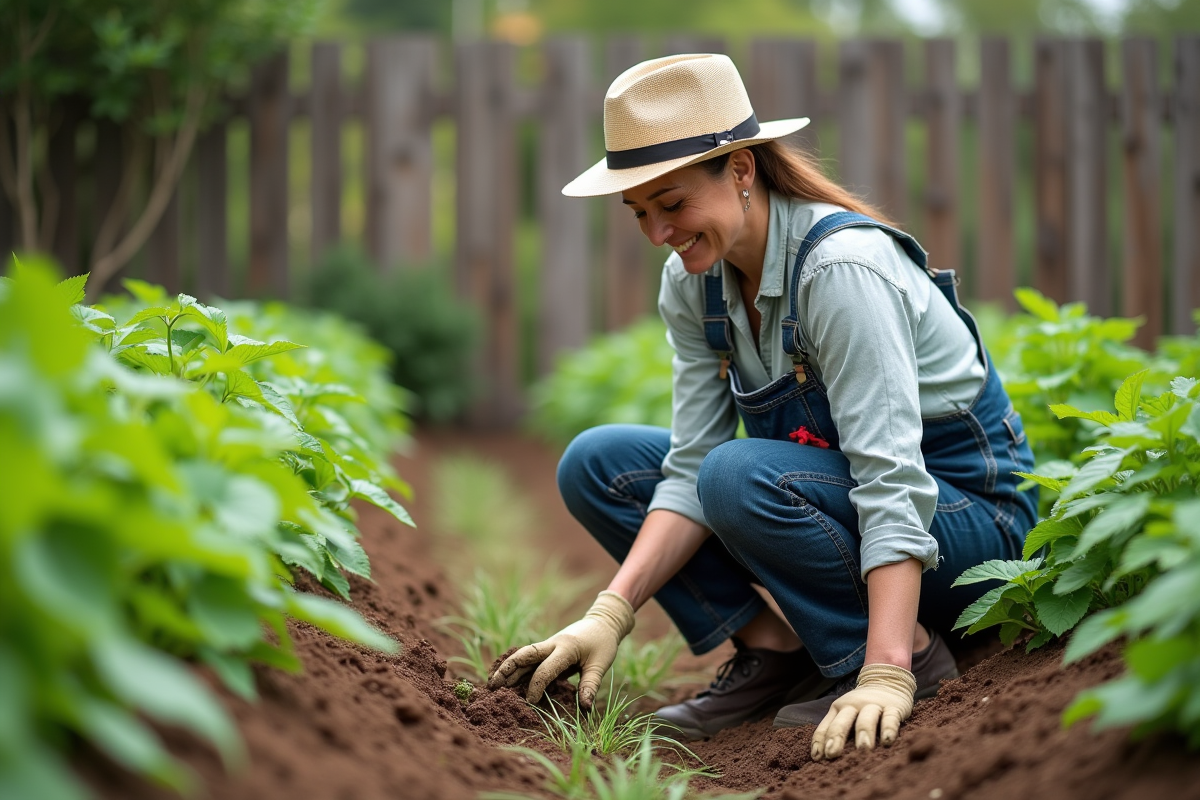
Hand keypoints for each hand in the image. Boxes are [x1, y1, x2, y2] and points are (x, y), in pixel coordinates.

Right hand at [487, 591, 634, 708]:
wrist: (603, 622)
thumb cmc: (603, 643)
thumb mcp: (600, 663)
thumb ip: (591, 684)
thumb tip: (585, 707)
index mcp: (565, 648)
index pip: (545, 669)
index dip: (536, 686)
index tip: (530, 702)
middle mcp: (551, 644)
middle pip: (524, 655)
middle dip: (507, 670)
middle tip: (493, 686)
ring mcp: (548, 645)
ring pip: (523, 656)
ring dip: (508, 669)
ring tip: (493, 684)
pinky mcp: (547, 649)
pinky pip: (530, 659)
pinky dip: (517, 668)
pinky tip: (508, 679)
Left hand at [810, 663, 915, 760]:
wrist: (888, 681)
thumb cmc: (863, 706)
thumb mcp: (847, 715)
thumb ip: (837, 732)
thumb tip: (822, 758)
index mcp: (838, 709)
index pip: (826, 726)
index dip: (820, 742)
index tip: (817, 758)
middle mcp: (853, 706)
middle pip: (842, 722)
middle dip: (836, 737)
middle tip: (832, 754)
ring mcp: (873, 706)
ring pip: (866, 719)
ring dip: (864, 733)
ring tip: (864, 749)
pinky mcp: (893, 708)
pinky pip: (890, 718)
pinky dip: (889, 729)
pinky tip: (887, 741)